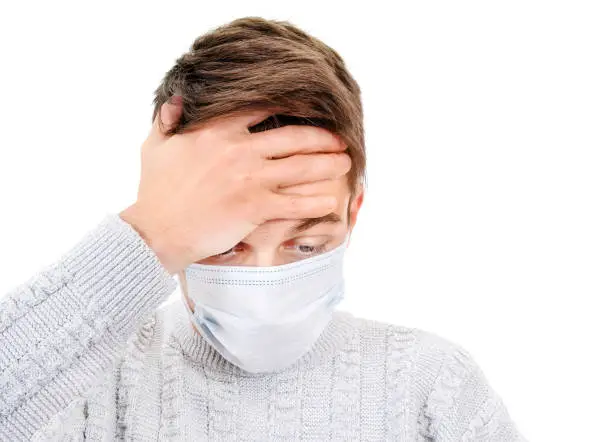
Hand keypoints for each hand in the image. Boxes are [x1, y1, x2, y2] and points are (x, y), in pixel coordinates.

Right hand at [120, 98, 350, 273]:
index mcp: (218, 130)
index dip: (292, 106)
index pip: (263, 109)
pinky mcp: (254, 208)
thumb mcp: (155, 146)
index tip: (311, 108)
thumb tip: (179, 98)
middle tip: (340, 140)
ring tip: (345, 163)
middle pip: (294, 138)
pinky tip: (330, 202)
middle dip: (323, 139)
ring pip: (301, 168)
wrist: (157, 231)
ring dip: (328, 166)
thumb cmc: (156, 190)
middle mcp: (240, 150)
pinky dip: (315, 203)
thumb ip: (168, 118)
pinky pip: (294, 204)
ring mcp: (250, 179)